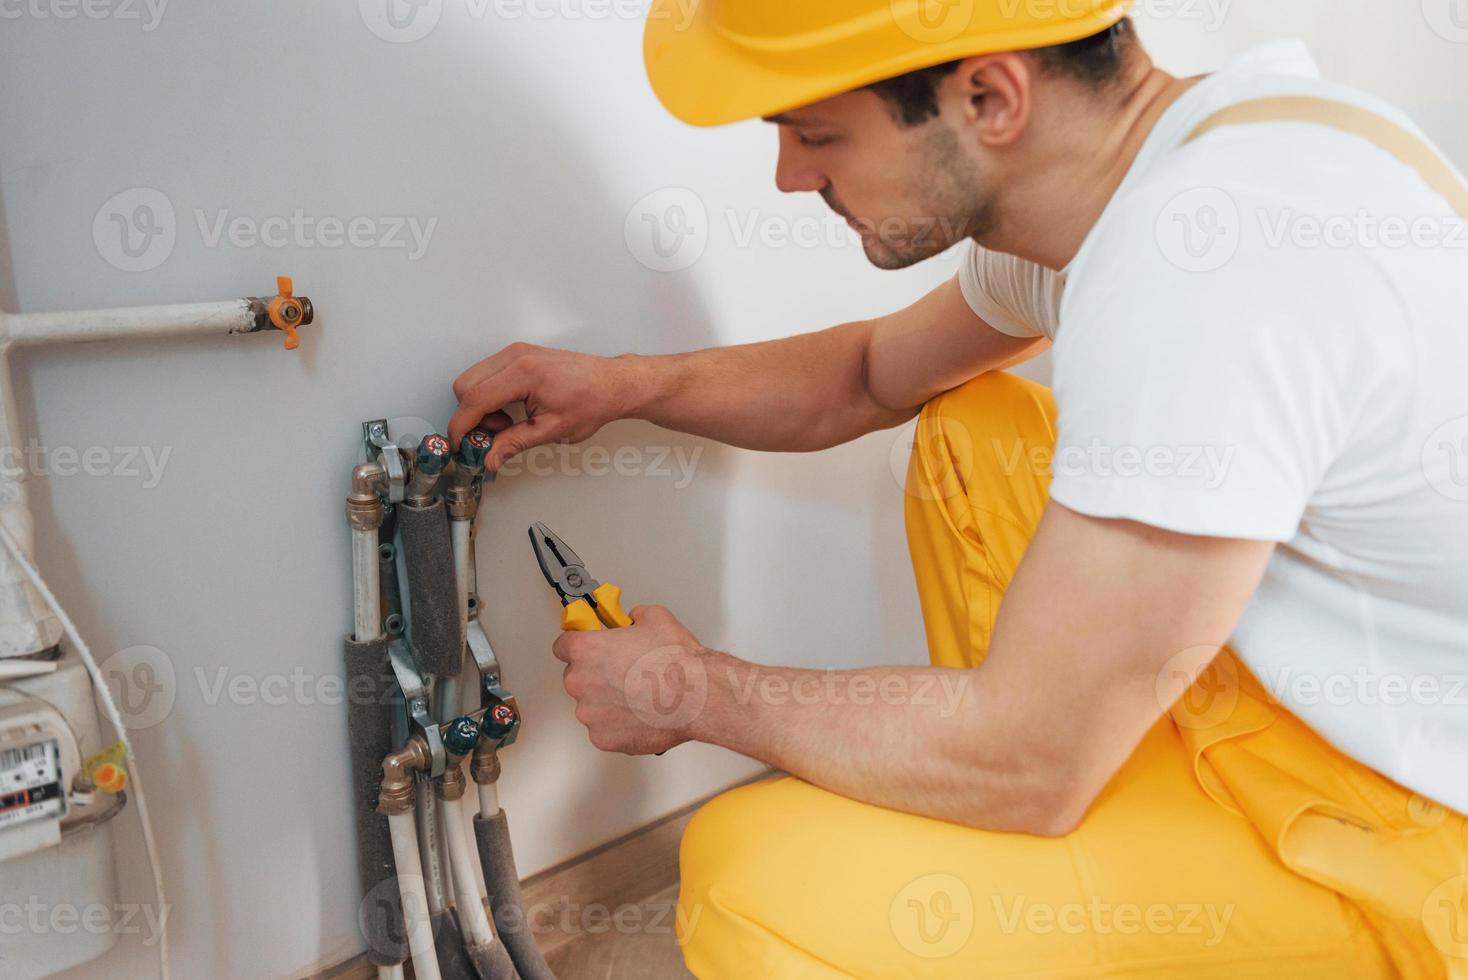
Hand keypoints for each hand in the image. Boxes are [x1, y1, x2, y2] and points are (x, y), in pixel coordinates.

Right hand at [449, 343, 641, 470]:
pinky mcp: (518, 354)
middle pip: (466, 386)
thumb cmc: (592, 401)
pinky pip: (487, 373)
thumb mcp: (551, 430)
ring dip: (481, 405)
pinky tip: (511, 409)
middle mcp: (516, 356)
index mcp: (523, 373)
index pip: (474, 399)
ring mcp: (516, 352)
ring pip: (473, 378)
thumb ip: (514, 444)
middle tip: (496, 434)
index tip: (460, 445)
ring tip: (509, 422)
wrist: (612, 383)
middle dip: (472, 416)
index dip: (461, 426)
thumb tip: (490, 458)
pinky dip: (490, 394)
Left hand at [552, 606, 714, 755]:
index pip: (563, 645)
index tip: (587, 647)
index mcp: (586, 650)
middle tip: (623, 672)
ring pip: (590, 705)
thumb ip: (633, 617)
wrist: (696, 698)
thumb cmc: (677, 663)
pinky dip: (617, 724)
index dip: (578, 645)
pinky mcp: (603, 738)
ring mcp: (590, 713)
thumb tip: (633, 621)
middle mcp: (581, 682)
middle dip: (596, 674)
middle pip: (577, 676)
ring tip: (637, 695)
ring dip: (606, 700)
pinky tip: (639, 714)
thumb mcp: (655, 618)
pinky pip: (603, 729)